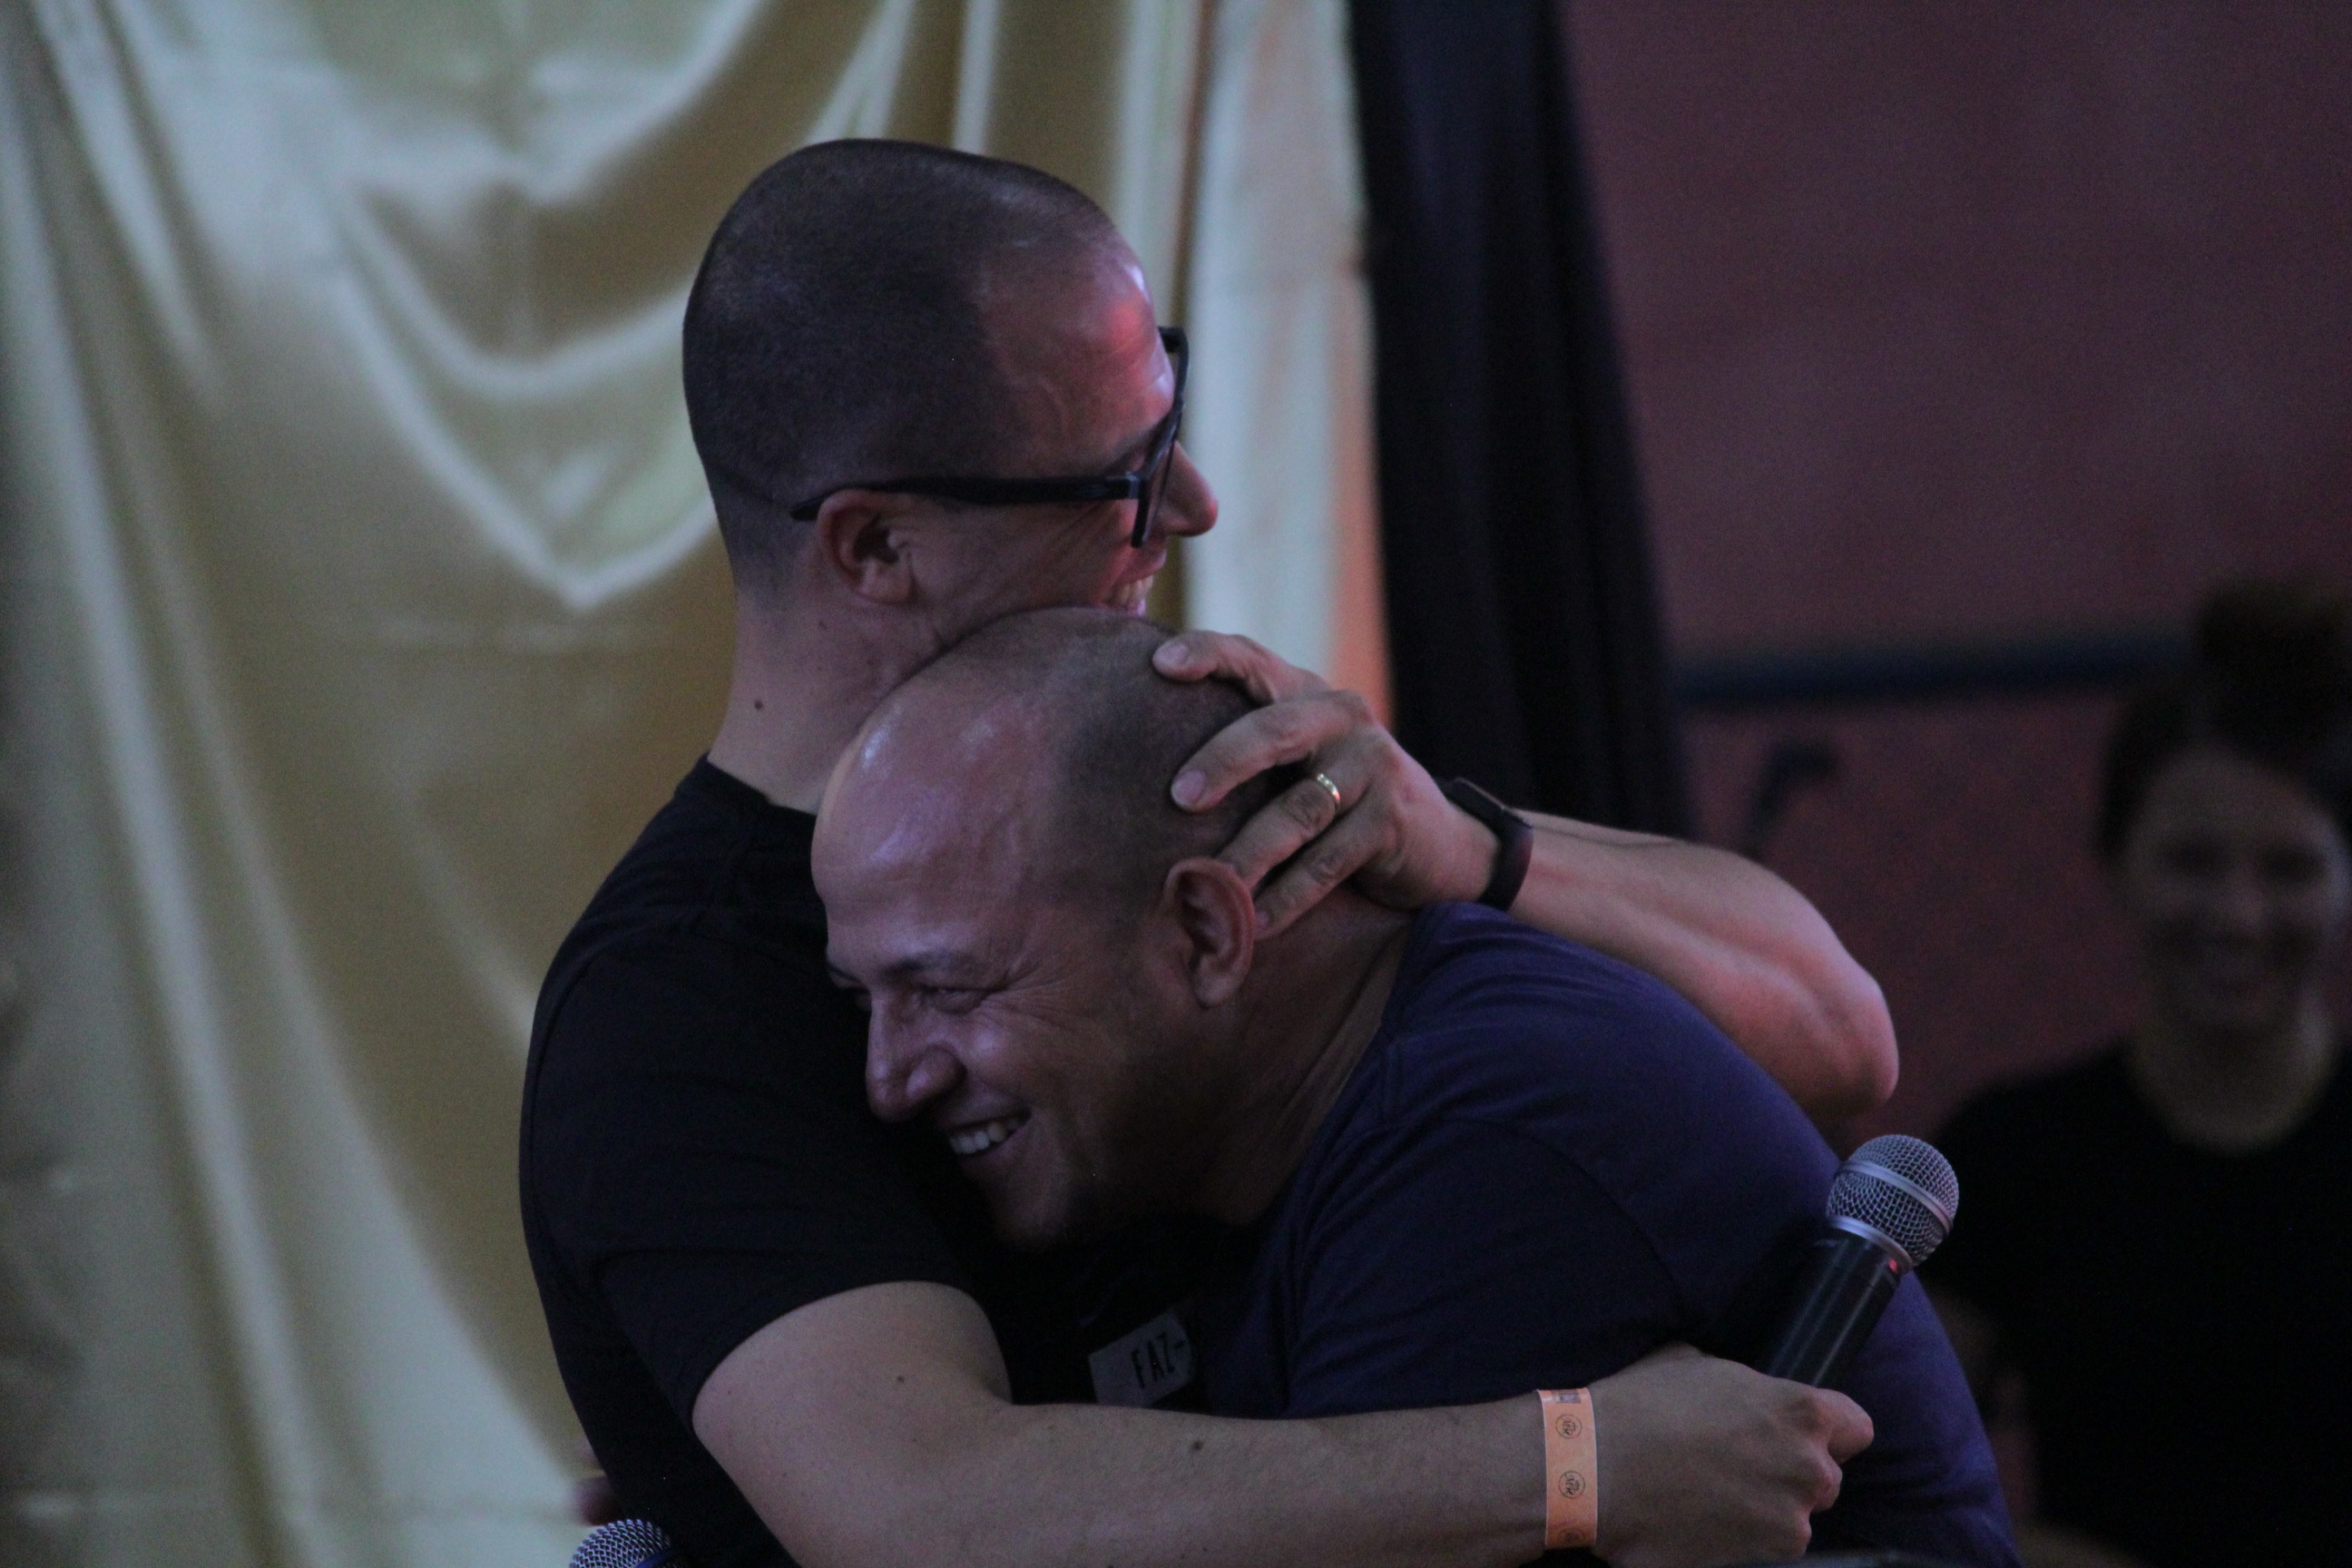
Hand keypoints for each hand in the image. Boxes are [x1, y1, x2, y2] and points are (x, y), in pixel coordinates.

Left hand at [1154, 631, 1496, 933]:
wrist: (1444, 846)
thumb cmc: (1342, 802)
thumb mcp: (1302, 760)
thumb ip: (1248, 750)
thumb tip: (1147, 779)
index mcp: (1308, 694)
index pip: (1253, 660)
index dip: (1208, 655)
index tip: (1161, 666)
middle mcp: (1342, 718)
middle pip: (1273, 730)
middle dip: (1222, 761)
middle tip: (1178, 797)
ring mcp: (1372, 767)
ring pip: (1296, 811)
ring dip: (1246, 855)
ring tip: (1203, 886)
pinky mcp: (1391, 822)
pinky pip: (1326, 864)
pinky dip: (1286, 898)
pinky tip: (1252, 924)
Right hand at [1588, 1344, 1870, 1567]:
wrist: (1590, 1467)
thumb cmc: (1638, 1405)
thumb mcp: (1697, 1365)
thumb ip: (1746, 1387)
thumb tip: (1750, 1398)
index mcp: (1801, 1412)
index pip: (1856, 1427)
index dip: (1828, 1432)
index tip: (1794, 1434)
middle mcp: (1808, 1470)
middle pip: (1825, 1479)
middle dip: (1789, 1474)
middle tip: (1735, 1465)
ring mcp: (1787, 1524)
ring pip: (1791, 1519)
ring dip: (1762, 1511)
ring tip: (1705, 1495)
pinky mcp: (1758, 1563)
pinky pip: (1761, 1551)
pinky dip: (1735, 1541)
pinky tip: (1694, 1520)